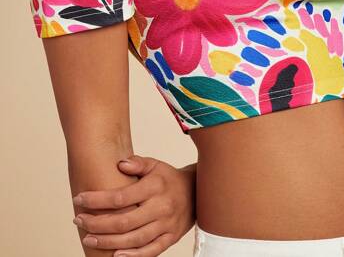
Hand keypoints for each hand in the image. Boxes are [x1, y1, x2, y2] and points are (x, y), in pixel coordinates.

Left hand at [72, 155, 195, 256]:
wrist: (196, 192)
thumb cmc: (168, 178)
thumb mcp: (155, 165)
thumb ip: (137, 163)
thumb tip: (120, 164)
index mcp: (155, 187)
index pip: (121, 197)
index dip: (97, 200)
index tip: (79, 199)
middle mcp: (161, 207)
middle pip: (124, 221)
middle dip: (98, 223)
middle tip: (79, 221)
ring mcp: (166, 225)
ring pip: (134, 239)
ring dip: (108, 241)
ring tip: (89, 238)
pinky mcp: (170, 238)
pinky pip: (151, 251)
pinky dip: (133, 256)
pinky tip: (115, 256)